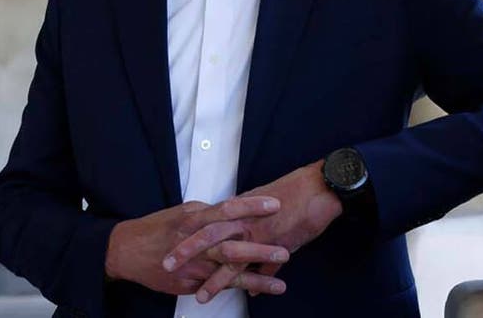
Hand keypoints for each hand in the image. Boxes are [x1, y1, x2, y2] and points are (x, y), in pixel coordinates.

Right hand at [105, 195, 288, 297]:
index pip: (226, 209)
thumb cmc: (153, 230)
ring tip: (282, 276)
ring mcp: (193, 263)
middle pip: (230, 241)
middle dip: (259, 244)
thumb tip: (228, 209)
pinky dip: (243, 287)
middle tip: (284, 245)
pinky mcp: (190, 281)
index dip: (251, 207)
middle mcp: (194, 239)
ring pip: (228, 267)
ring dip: (256, 272)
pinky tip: (263, 289)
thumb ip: (204, 213)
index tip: (274, 204)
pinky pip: (221, 285)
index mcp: (192, 218)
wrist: (126, 251)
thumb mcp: (178, 213)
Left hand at [166, 161, 342, 302]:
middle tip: (166, 265)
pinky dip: (249, 279)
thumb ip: (254, 238)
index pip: (202, 222)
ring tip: (199, 295)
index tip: (166, 245)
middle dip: (184, 251)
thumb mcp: (266, 214)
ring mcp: (253, 229)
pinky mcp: (270, 239)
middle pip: (203, 234)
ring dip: (211, 276)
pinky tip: (242, 294)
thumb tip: (256, 266)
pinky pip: (255, 262)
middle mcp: (239, 218)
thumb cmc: (293, 196)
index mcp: (233, 209)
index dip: (184, 234)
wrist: (317, 187)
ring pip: (224, 253)